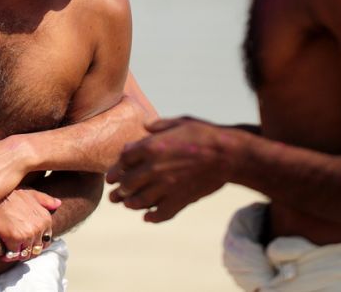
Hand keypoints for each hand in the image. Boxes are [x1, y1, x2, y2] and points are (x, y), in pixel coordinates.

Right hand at [0, 188, 59, 261]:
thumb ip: (46, 200)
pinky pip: (13, 254)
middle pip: (36, 250)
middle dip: (28, 250)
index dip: (37, 243)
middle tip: (19, 249)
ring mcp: (27, 235)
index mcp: (46, 219)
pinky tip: (4, 253)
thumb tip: (58, 203)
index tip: (28, 242)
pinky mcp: (14, 240)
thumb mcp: (32, 194)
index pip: (46, 240)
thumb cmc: (12, 194)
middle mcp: (39, 228)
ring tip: (12, 251)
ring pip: (26, 254)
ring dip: (19, 254)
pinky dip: (9, 256)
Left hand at [107, 116, 238, 222]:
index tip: (111, 176)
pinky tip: (147, 217)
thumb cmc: (204, 134)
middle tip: (115, 194)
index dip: (115, 169)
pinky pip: (160, 214)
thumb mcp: (179, 122)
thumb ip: (159, 126)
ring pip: (139, 201)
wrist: (228, 154)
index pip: (123, 161)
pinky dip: (152, 217)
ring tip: (127, 204)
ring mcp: (166, 186)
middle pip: (127, 183)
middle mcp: (154, 168)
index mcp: (151, 147)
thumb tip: (146, 126)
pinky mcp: (180, 200)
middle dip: (119, 190)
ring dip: (130, 204)